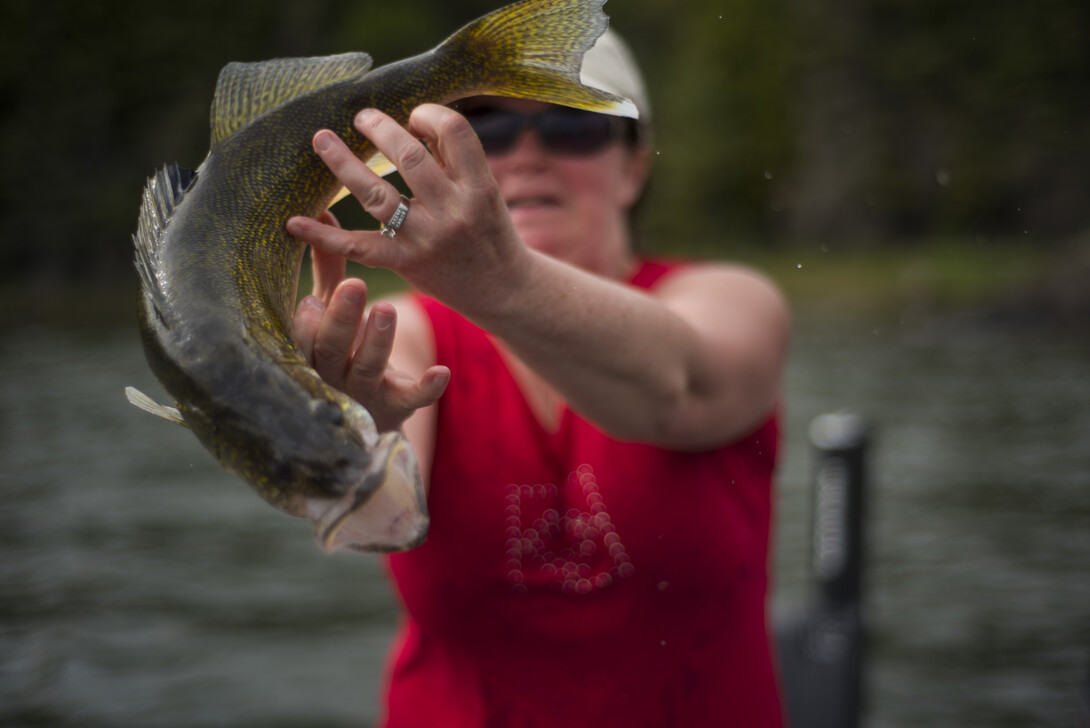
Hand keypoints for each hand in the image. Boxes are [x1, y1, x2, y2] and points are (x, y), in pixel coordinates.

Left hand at [285, 105, 529, 316]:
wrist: (502, 289)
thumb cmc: (489, 232)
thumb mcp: (485, 192)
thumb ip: (454, 159)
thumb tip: (414, 121)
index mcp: (479, 186)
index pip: (454, 131)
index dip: (428, 114)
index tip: (415, 118)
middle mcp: (453, 211)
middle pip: (408, 156)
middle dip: (379, 128)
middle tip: (361, 117)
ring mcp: (427, 238)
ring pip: (376, 194)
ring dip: (343, 163)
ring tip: (322, 139)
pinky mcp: (406, 262)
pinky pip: (358, 246)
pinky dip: (323, 235)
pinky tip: (294, 222)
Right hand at [292, 211, 448, 432]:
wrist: (368, 407)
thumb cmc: (344, 343)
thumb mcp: (334, 307)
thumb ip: (329, 266)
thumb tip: (322, 211)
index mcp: (313, 347)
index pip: (303, 335)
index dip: (308, 319)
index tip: (316, 295)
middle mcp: (333, 372)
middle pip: (331, 350)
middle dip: (342, 320)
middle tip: (358, 286)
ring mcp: (364, 391)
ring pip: (367, 369)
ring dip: (377, 341)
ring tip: (388, 309)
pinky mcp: (396, 405)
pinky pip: (411, 399)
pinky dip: (425, 387)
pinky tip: (442, 372)